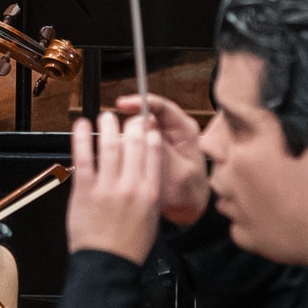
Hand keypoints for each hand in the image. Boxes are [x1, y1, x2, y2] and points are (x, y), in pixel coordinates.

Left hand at [65, 108, 165, 263]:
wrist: (107, 265)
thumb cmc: (128, 247)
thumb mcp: (150, 218)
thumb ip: (148, 192)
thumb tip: (145, 171)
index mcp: (150, 193)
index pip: (154, 154)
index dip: (150, 135)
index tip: (146, 125)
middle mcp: (131, 187)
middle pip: (134, 145)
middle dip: (131, 125)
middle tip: (127, 117)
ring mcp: (107, 188)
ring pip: (109, 147)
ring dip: (107, 126)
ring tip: (105, 115)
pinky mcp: (84, 191)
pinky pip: (83, 159)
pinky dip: (81, 139)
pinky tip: (80, 126)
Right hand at [106, 94, 210, 224]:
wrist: (187, 206)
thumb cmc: (188, 191)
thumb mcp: (177, 172)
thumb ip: (161, 150)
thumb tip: (143, 129)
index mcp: (185, 130)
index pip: (162, 106)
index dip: (141, 102)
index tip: (122, 104)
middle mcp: (173, 128)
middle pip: (146, 114)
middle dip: (132, 124)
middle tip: (120, 139)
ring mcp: (161, 136)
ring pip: (139, 126)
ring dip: (128, 137)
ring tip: (123, 154)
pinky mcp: (151, 145)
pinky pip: (136, 139)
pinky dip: (127, 145)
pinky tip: (122, 156)